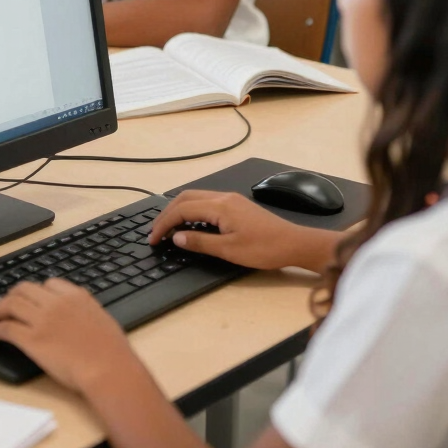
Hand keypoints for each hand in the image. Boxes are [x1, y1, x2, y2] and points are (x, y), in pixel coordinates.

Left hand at [0, 279, 137, 392]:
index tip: (30, 297)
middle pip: (25, 289)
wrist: (107, 368)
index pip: (49, 284)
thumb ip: (85, 310)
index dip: (36, 291)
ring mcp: (42, 320)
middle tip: (4, 304)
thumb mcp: (102, 318)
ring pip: (11, 305)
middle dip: (11, 295)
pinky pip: (7, 329)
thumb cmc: (111, 350)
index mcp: (75, 295)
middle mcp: (56, 303)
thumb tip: (79, 312)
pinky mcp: (32, 340)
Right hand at [148, 190, 333, 271]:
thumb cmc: (265, 249)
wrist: (294, 244)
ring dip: (178, 210)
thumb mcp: (229, 250)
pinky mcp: (237, 205)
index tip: (153, 238)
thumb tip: (177, 237)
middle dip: (167, 214)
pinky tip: (190, 224)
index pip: (182, 209)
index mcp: (220, 206)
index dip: (164, 223)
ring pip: (196, 197)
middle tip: (155, 232)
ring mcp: (231, 199)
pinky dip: (192, 211)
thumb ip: (200, 242)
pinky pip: (206, 202)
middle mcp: (223, 197)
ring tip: (168, 228)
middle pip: (186, 198)